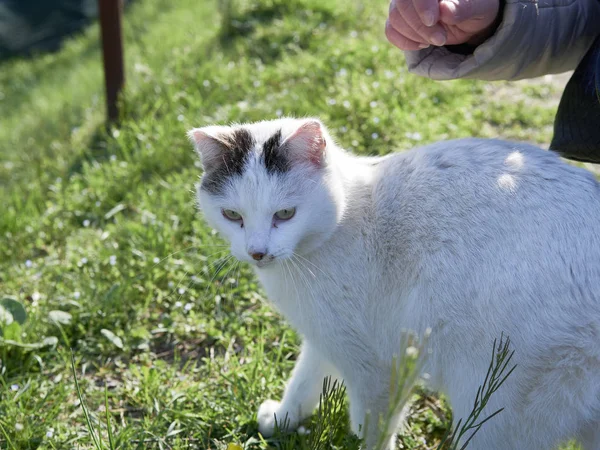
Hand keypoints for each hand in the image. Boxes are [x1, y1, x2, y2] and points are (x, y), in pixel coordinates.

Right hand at [385, 0, 500, 50]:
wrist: (470, 23)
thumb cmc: (476, 11)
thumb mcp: (479, 9)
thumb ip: (463, 8)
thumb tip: (444, 9)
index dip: (421, 5)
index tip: (432, 21)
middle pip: (401, 4)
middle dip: (419, 27)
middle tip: (441, 39)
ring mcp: (405, 4)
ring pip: (395, 18)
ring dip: (414, 35)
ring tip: (437, 40)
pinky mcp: (399, 20)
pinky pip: (390, 30)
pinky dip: (404, 42)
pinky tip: (422, 44)